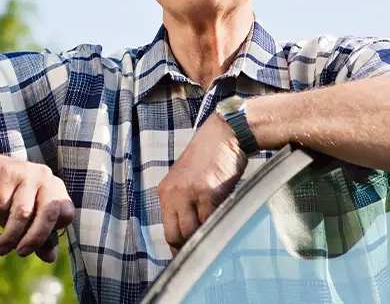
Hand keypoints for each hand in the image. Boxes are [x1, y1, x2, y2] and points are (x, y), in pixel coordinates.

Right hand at [0, 154, 73, 260]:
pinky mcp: (7, 172)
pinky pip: (0, 204)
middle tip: (20, 253)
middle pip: (49, 213)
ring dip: (9, 235)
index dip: (52, 233)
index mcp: (55, 188)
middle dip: (34, 238)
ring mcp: (27, 172)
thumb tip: (51, 257)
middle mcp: (46, 177)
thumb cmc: (4, 197)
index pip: (66, 214)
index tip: (36, 247)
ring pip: (22, 212)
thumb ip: (38, 237)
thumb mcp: (23, 219)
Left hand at [157, 113, 248, 253]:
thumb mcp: (187, 179)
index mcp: (165, 191)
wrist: (224, 134)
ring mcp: (189, 194)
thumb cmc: (210, 156)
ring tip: (215, 236)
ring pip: (192, 231)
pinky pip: (211, 220)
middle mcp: (173, 193)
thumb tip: (192, 231)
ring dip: (204, 236)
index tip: (187, 254)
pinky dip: (218, 225)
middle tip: (203, 252)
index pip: (166, 229)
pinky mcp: (208, 193)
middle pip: (175, 234)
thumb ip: (185, 202)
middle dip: (188, 247)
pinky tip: (225, 222)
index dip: (177, 246)